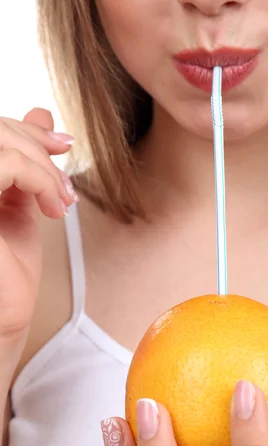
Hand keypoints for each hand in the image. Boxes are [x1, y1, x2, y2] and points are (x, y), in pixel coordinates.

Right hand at [0, 108, 76, 341]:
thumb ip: (25, 160)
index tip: (63, 144)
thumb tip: (43, 114)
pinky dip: (41, 179)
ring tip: (62, 201)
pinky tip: (54, 207)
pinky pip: (5, 165)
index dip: (27, 129)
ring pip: (2, 144)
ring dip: (44, 168)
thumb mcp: (21, 201)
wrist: (7, 313)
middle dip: (39, 148)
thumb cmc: (11, 267)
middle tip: (66, 186)